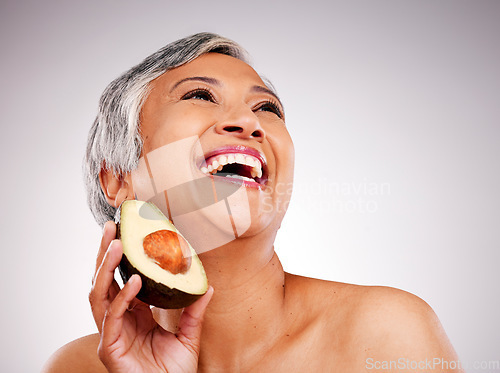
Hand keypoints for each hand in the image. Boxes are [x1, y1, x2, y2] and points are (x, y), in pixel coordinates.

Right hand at [89, 221, 213, 372]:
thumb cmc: (175, 371)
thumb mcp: (189, 336)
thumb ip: (195, 312)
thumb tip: (208, 287)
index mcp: (134, 313)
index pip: (122, 279)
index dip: (123, 256)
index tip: (129, 231)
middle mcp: (119, 319)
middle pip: (104, 280)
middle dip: (105, 253)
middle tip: (112, 226)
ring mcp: (111, 333)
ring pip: (99, 294)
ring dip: (106, 268)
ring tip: (117, 244)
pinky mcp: (109, 347)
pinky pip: (112, 317)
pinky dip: (122, 297)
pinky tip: (135, 281)